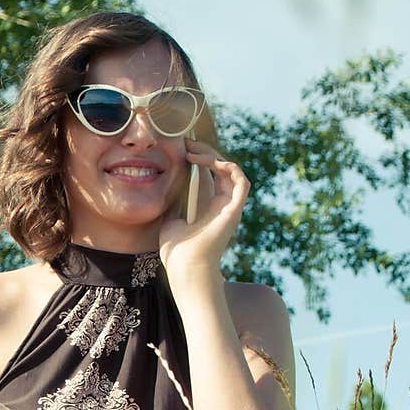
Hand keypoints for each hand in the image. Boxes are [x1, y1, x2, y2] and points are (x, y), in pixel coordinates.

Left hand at [158, 142, 249, 286]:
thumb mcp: (169, 218)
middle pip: (219, 169)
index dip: (198, 158)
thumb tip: (168, 181)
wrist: (184, 266)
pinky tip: (207, 162)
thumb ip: (174, 201)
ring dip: (213, 157)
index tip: (181, 147)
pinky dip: (228, 167)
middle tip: (185, 143)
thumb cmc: (176, 250)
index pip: (208, 175)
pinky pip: (240, 181)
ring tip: (193, 152)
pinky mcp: (234, 210)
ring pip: (230, 171)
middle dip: (204, 152)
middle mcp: (221, 205)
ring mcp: (229, 207)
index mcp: (207, 207)